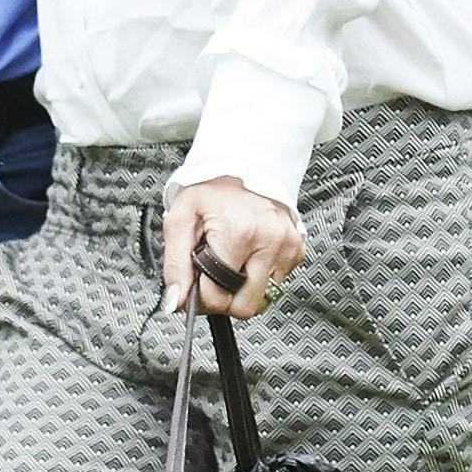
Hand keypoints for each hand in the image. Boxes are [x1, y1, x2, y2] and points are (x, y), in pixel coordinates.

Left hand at [162, 174, 303, 321]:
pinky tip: (247, 254)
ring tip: (231, 259)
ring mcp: (288, 247)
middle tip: (214, 276)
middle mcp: (270, 242)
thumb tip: (175, 301)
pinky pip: (276, 283)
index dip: (202, 296)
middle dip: (225, 298)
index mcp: (240, 234)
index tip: (198, 282)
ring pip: (263, 298)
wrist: (245, 164)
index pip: (220, 298)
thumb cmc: (213, 189)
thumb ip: (175, 265)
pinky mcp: (297, 250)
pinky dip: (259, 276)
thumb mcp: (180, 219)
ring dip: (243, 287)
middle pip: (246, 307)